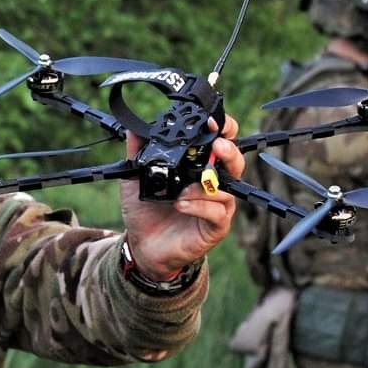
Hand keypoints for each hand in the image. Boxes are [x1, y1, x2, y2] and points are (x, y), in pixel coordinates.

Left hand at [120, 114, 244, 279]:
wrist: (142, 245)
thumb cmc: (145, 210)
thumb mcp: (136, 177)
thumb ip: (138, 152)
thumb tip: (133, 128)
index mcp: (198, 166)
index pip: (220, 141)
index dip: (223, 129)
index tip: (213, 121)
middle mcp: (212, 183)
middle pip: (234, 161)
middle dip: (228, 151)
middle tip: (217, 146)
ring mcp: (217, 205)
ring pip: (226, 188)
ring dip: (205, 185)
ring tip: (181, 190)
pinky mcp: (216, 226)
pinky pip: (217, 212)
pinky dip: (199, 206)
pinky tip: (181, 204)